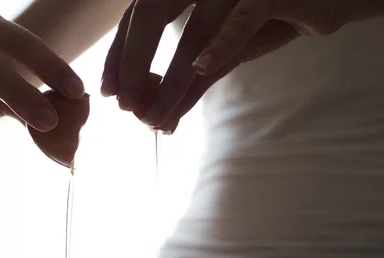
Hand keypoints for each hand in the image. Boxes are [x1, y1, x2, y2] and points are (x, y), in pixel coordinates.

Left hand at [101, 0, 361, 131]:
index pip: (139, 14)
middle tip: (125, 107)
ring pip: (194, 28)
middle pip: (151, 12)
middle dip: (133, 63)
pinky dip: (222, 43)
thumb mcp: (225, 52)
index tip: (109, 90)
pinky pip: (243, 19)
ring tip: (154, 117)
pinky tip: (202, 68)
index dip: (119, 52)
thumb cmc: (274, 17)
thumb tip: (161, 119)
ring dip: (173, 77)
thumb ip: (194, 80)